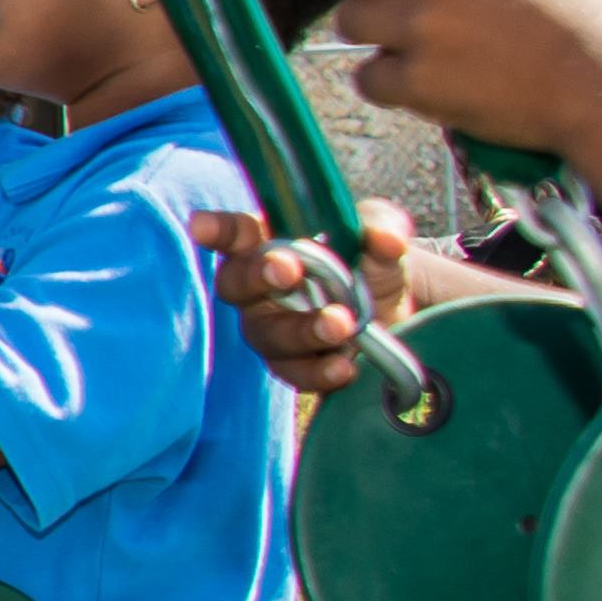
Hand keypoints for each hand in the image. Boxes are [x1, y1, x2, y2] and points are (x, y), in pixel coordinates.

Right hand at [196, 195, 412, 402]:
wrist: (400, 310)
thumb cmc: (370, 260)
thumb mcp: (381, 233)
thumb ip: (382, 227)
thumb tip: (385, 241)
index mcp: (269, 243)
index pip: (237, 233)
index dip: (216, 230)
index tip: (200, 226)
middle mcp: (260, 288)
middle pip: (236, 284)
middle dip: (257, 276)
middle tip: (288, 271)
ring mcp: (272, 330)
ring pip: (268, 335)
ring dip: (302, 330)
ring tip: (341, 324)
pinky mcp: (296, 366)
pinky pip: (295, 374)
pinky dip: (319, 372)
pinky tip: (345, 366)